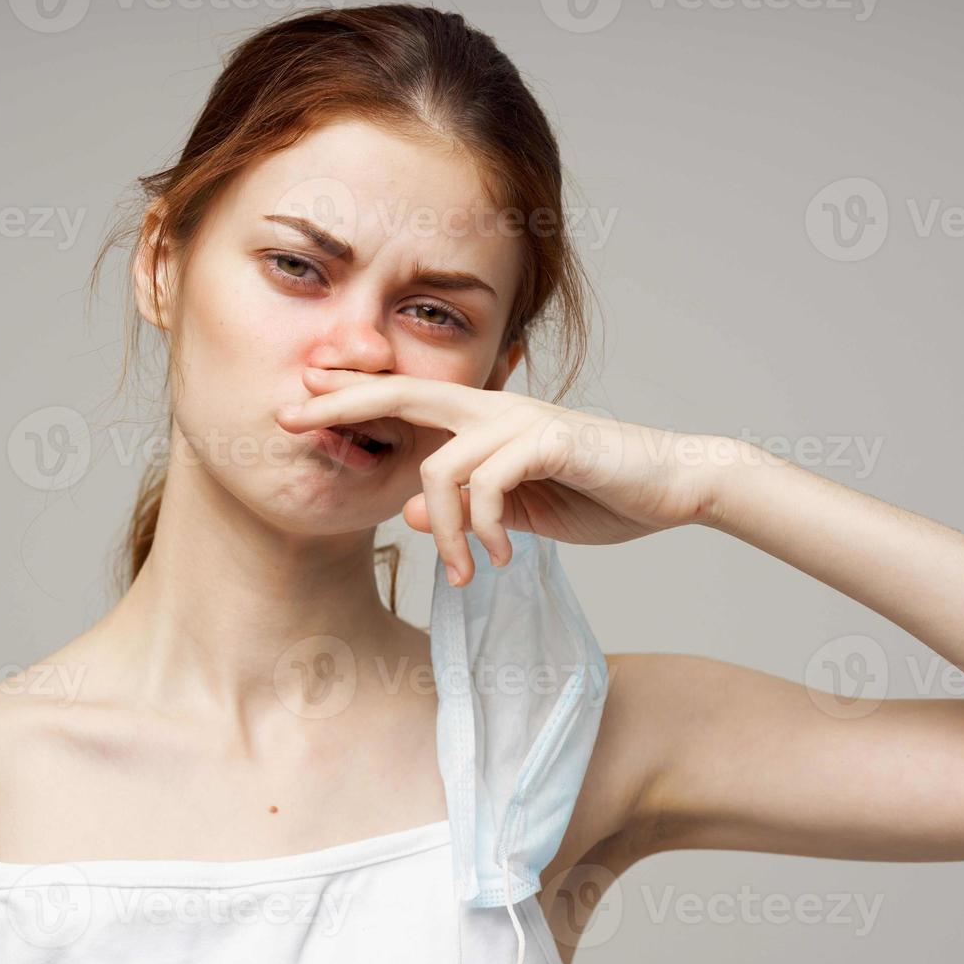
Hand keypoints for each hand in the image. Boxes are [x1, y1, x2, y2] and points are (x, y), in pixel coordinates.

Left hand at [276, 368, 724, 585]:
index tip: (302, 400)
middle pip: (404, 391)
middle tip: (289, 419)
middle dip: (343, 403)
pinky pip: (488, 483)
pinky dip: (484, 528)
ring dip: (445, 531)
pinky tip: (499, 557)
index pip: (407, 397)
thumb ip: (469, 506)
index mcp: (486, 419)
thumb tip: (413, 511)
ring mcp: (522, 421)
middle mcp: (497, 409)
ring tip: (466, 571)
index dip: (353, 396)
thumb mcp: (520, 509)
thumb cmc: (597, 491)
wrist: (673, 483)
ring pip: (441, 465)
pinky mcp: (551, 441)